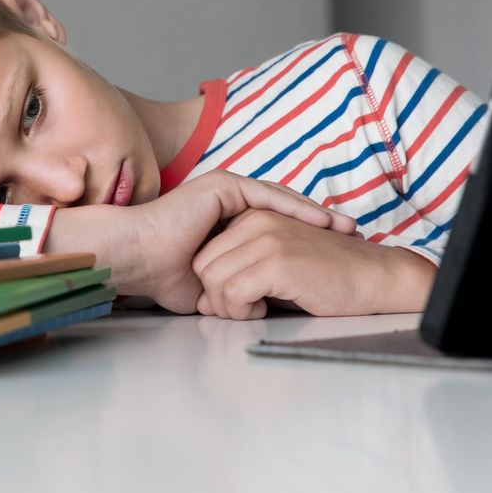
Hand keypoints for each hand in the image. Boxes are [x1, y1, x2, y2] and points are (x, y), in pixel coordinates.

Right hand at [44, 170, 357, 312]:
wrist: (138, 258)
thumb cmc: (164, 277)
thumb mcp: (215, 288)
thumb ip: (237, 290)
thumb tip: (260, 305)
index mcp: (222, 228)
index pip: (272, 231)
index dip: (302, 242)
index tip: (332, 256)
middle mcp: (225, 206)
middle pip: (282, 214)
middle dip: (318, 226)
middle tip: (353, 236)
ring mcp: (224, 193)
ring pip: (279, 203)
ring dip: (314, 214)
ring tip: (345, 226)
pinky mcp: (223, 186)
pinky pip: (267, 196)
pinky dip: (295, 206)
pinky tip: (321, 218)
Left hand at [191, 209, 436, 318]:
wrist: (373, 277)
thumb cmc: (326, 275)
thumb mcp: (277, 262)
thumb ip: (241, 272)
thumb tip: (204, 302)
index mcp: (254, 216)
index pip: (206, 253)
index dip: (214, 283)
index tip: (237, 299)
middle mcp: (257, 220)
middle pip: (203, 265)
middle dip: (216, 296)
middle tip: (243, 309)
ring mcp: (266, 239)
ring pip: (213, 279)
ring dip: (228, 305)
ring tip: (254, 310)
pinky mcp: (278, 261)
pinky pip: (233, 292)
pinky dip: (242, 310)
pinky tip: (264, 310)